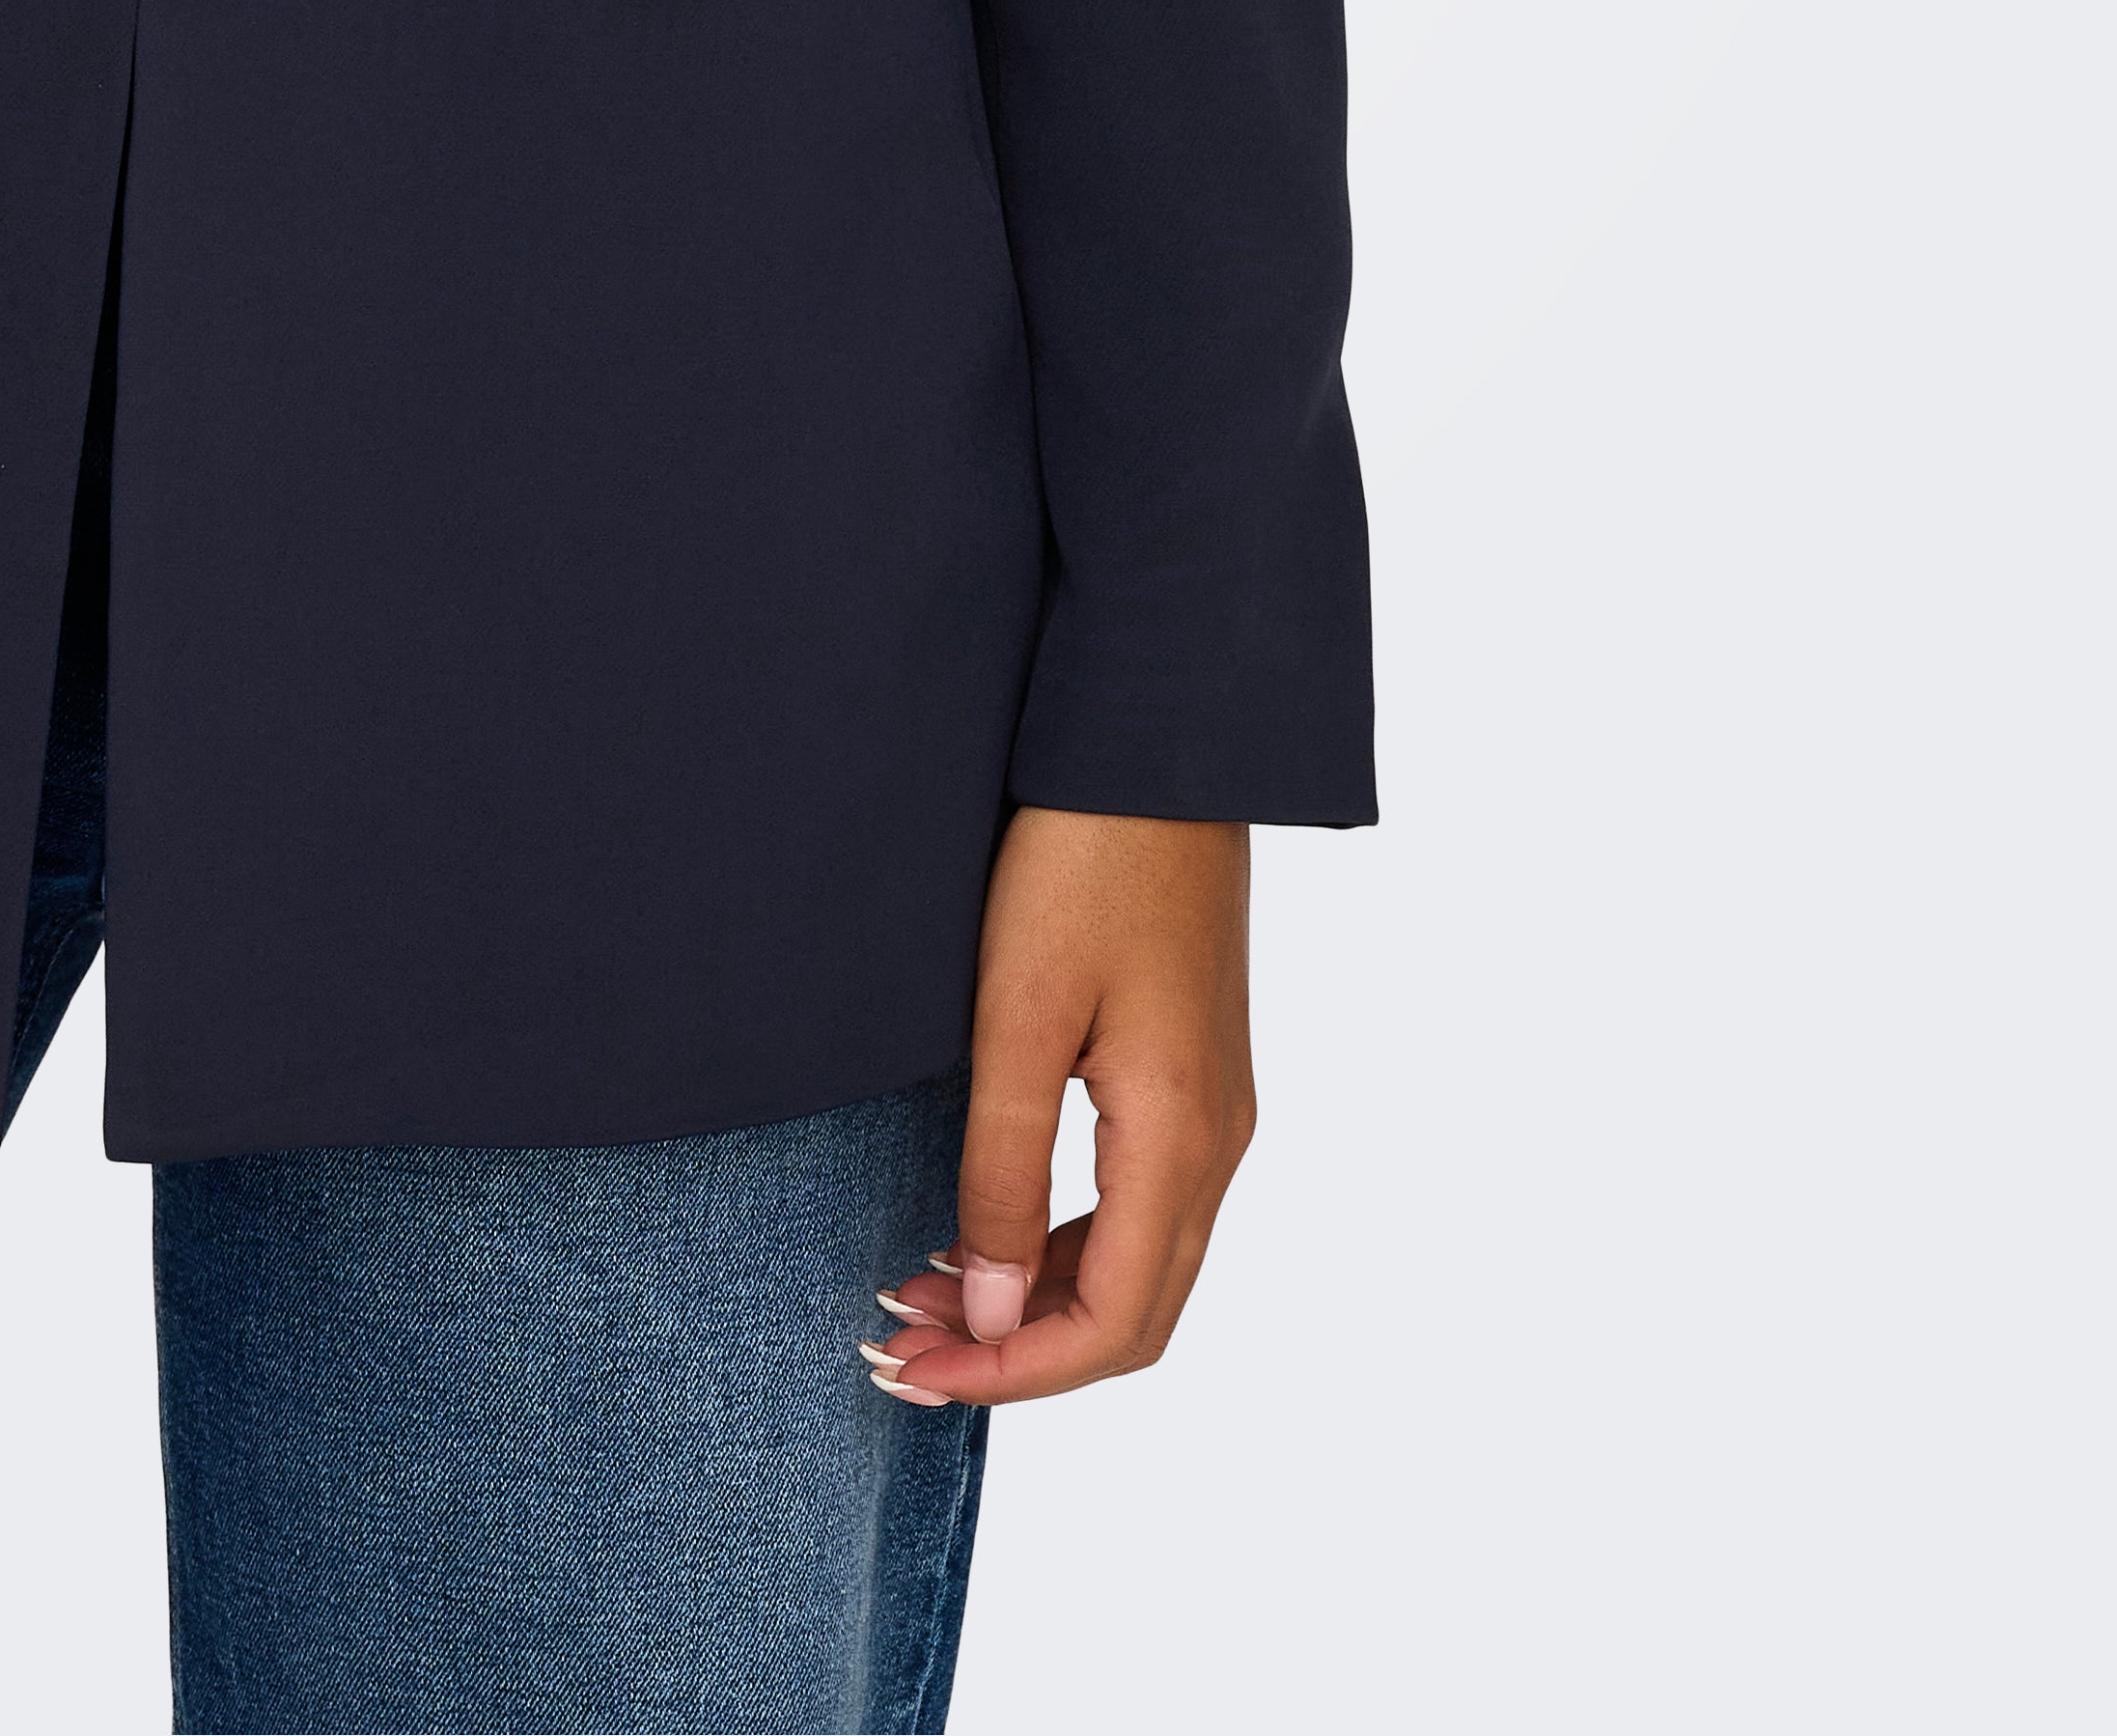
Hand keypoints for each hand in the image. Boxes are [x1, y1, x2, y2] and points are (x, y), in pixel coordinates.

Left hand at [866, 811, 1253, 1412]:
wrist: (1158, 743)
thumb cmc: (1082, 859)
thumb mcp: (1018, 1015)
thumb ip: (1005, 1170)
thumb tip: (998, 1316)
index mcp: (1182, 1139)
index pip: (1114, 1325)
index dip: (1011, 1374)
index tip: (910, 1373)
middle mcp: (1218, 1143)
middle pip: (1133, 1315)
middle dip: (1017, 1353)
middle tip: (898, 1347)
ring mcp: (1214, 1108)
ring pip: (1139, 1264)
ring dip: (1037, 1301)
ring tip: (925, 1295)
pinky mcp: (1192, 1072)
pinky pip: (1140, 1205)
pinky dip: (1065, 1244)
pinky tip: (988, 1227)